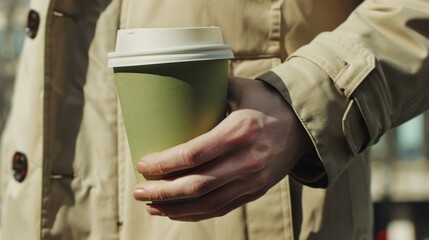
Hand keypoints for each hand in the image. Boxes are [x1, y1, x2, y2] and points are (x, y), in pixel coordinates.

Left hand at [133, 76, 311, 220]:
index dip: (163, 163)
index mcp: (239, 131)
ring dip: (174, 208)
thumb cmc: (266, 102)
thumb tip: (173, 92)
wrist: (304, 123)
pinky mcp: (256, 191)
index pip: (193, 154)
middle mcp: (247, 160)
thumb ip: (208, 92)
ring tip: (150, 205)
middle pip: (196, 184)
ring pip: (207, 203)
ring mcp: (253, 180)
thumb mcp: (240, 89)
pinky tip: (176, 211)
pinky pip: (222, 208)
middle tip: (138, 190)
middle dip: (161, 191)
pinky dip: (196, 213)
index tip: (142, 164)